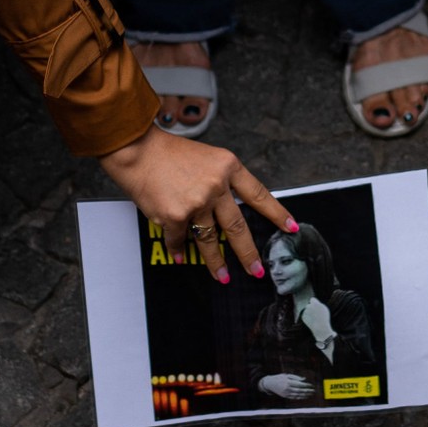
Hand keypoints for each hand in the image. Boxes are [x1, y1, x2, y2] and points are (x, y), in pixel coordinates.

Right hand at [100, 126, 293, 281]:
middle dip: (248, 253)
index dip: (276, 213)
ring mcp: (196, 202)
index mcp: (228, 167)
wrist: (136, 149)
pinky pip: (180, 241)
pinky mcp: (175, 216)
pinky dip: (178, 250)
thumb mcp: (206, 158)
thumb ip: (221, 181)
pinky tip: (180, 257)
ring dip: (216, 263)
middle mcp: (215, 185)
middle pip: (238, 227)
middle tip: (257, 270)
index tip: (291, 228)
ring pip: (210, 240)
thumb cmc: (167, 152)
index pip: (258, 194)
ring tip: (223, 277)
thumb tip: (231, 212)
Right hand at [258, 373, 314, 398]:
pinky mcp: (285, 396)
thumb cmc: (279, 377)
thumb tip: (304, 379)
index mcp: (288, 382)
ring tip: (311, 394)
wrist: (269, 383)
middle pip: (300, 390)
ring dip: (305, 395)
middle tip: (313, 391)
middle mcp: (287, 388)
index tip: (311, 385)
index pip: (300, 384)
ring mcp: (286, 393)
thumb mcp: (287, 375)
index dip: (306, 385)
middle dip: (307, 391)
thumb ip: (296, 377)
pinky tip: (305, 396)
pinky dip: (300, 397)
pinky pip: (294, 397)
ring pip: (298, 395)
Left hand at [297, 297, 333, 342]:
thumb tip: (313, 301)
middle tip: (315, 314)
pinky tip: (312, 321)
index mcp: (315, 304)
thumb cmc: (324, 318)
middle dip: (311, 308)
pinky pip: (305, 316)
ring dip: (309, 313)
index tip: (314, 304)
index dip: (313, 302)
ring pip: (306, 311)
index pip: (312, 299)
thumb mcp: (324, 310)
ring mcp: (305, 312)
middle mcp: (309, 306)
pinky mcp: (303, 316)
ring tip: (315, 319)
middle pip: (308, 305)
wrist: (320, 328)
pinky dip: (308, 318)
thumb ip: (318, 304)